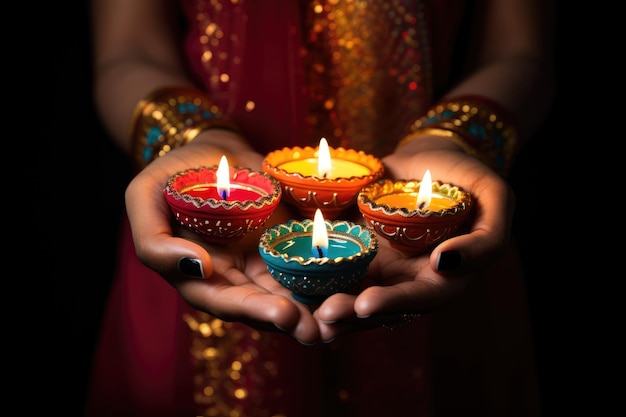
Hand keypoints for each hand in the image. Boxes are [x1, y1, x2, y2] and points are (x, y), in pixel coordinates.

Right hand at [124, 131, 322, 343]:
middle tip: (320, 329)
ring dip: (318, 307)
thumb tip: (196, 266)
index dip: (252, 311)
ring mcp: (265, 262)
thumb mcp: (143, 198)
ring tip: (343, 318)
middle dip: (294, 320)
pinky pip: (312, 263)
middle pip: (266, 306)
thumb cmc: (170, 174)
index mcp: (199, 277)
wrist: (209, 150)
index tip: (283, 313)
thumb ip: (154, 240)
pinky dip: (331, 276)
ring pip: (293, 291)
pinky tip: (354, 283)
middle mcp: (235, 278)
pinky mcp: (290, 243)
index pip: (226, 302)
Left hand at [313, 145, 515, 340]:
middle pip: (380, 305)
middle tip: (325, 315)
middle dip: (351, 312)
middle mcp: (409, 279)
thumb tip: (444, 264)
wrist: (432, 157)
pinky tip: (291, 277)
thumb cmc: (469, 176)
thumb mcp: (496, 199)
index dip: (395, 303)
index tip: (365, 304)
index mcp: (444, 276)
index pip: (421, 298)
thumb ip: (488, 237)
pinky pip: (335, 264)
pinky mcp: (356, 248)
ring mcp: (380, 266)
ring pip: (352, 290)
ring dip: (328, 301)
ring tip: (303, 306)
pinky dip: (315, 273)